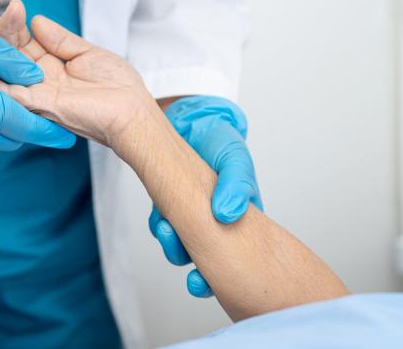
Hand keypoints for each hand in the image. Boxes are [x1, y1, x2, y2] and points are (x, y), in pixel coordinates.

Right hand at [0, 9, 157, 150]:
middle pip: (12, 55)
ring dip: (0, 50)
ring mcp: (40, 92)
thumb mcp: (87, 52)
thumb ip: (61, 39)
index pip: (25, 43)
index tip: (16, 8)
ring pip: (7, 71)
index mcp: (52, 66)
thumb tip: (37, 21)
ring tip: (0, 26)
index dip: (18, 26)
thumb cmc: (118, 88)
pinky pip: (14, 93)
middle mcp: (42, 80)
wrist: (131, 112)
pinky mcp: (43, 104)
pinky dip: (1, 78)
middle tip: (10, 13)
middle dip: (7, 32)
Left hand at [149, 96, 261, 296]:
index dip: (224, 276)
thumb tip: (226, 215)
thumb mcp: (236, 160)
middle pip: (209, 261)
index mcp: (242, 219)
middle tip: (193, 277)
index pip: (239, 257)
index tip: (208, 283)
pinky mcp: (168, 205)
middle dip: (199, 274)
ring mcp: (190, 215)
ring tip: (168, 231)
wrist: (189, 119)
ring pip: (183, 247)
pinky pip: (163, 226)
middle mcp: (216, 222)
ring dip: (175, 247)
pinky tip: (160, 219)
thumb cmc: (221, 141)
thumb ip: (237, 185)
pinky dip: (161, 227)